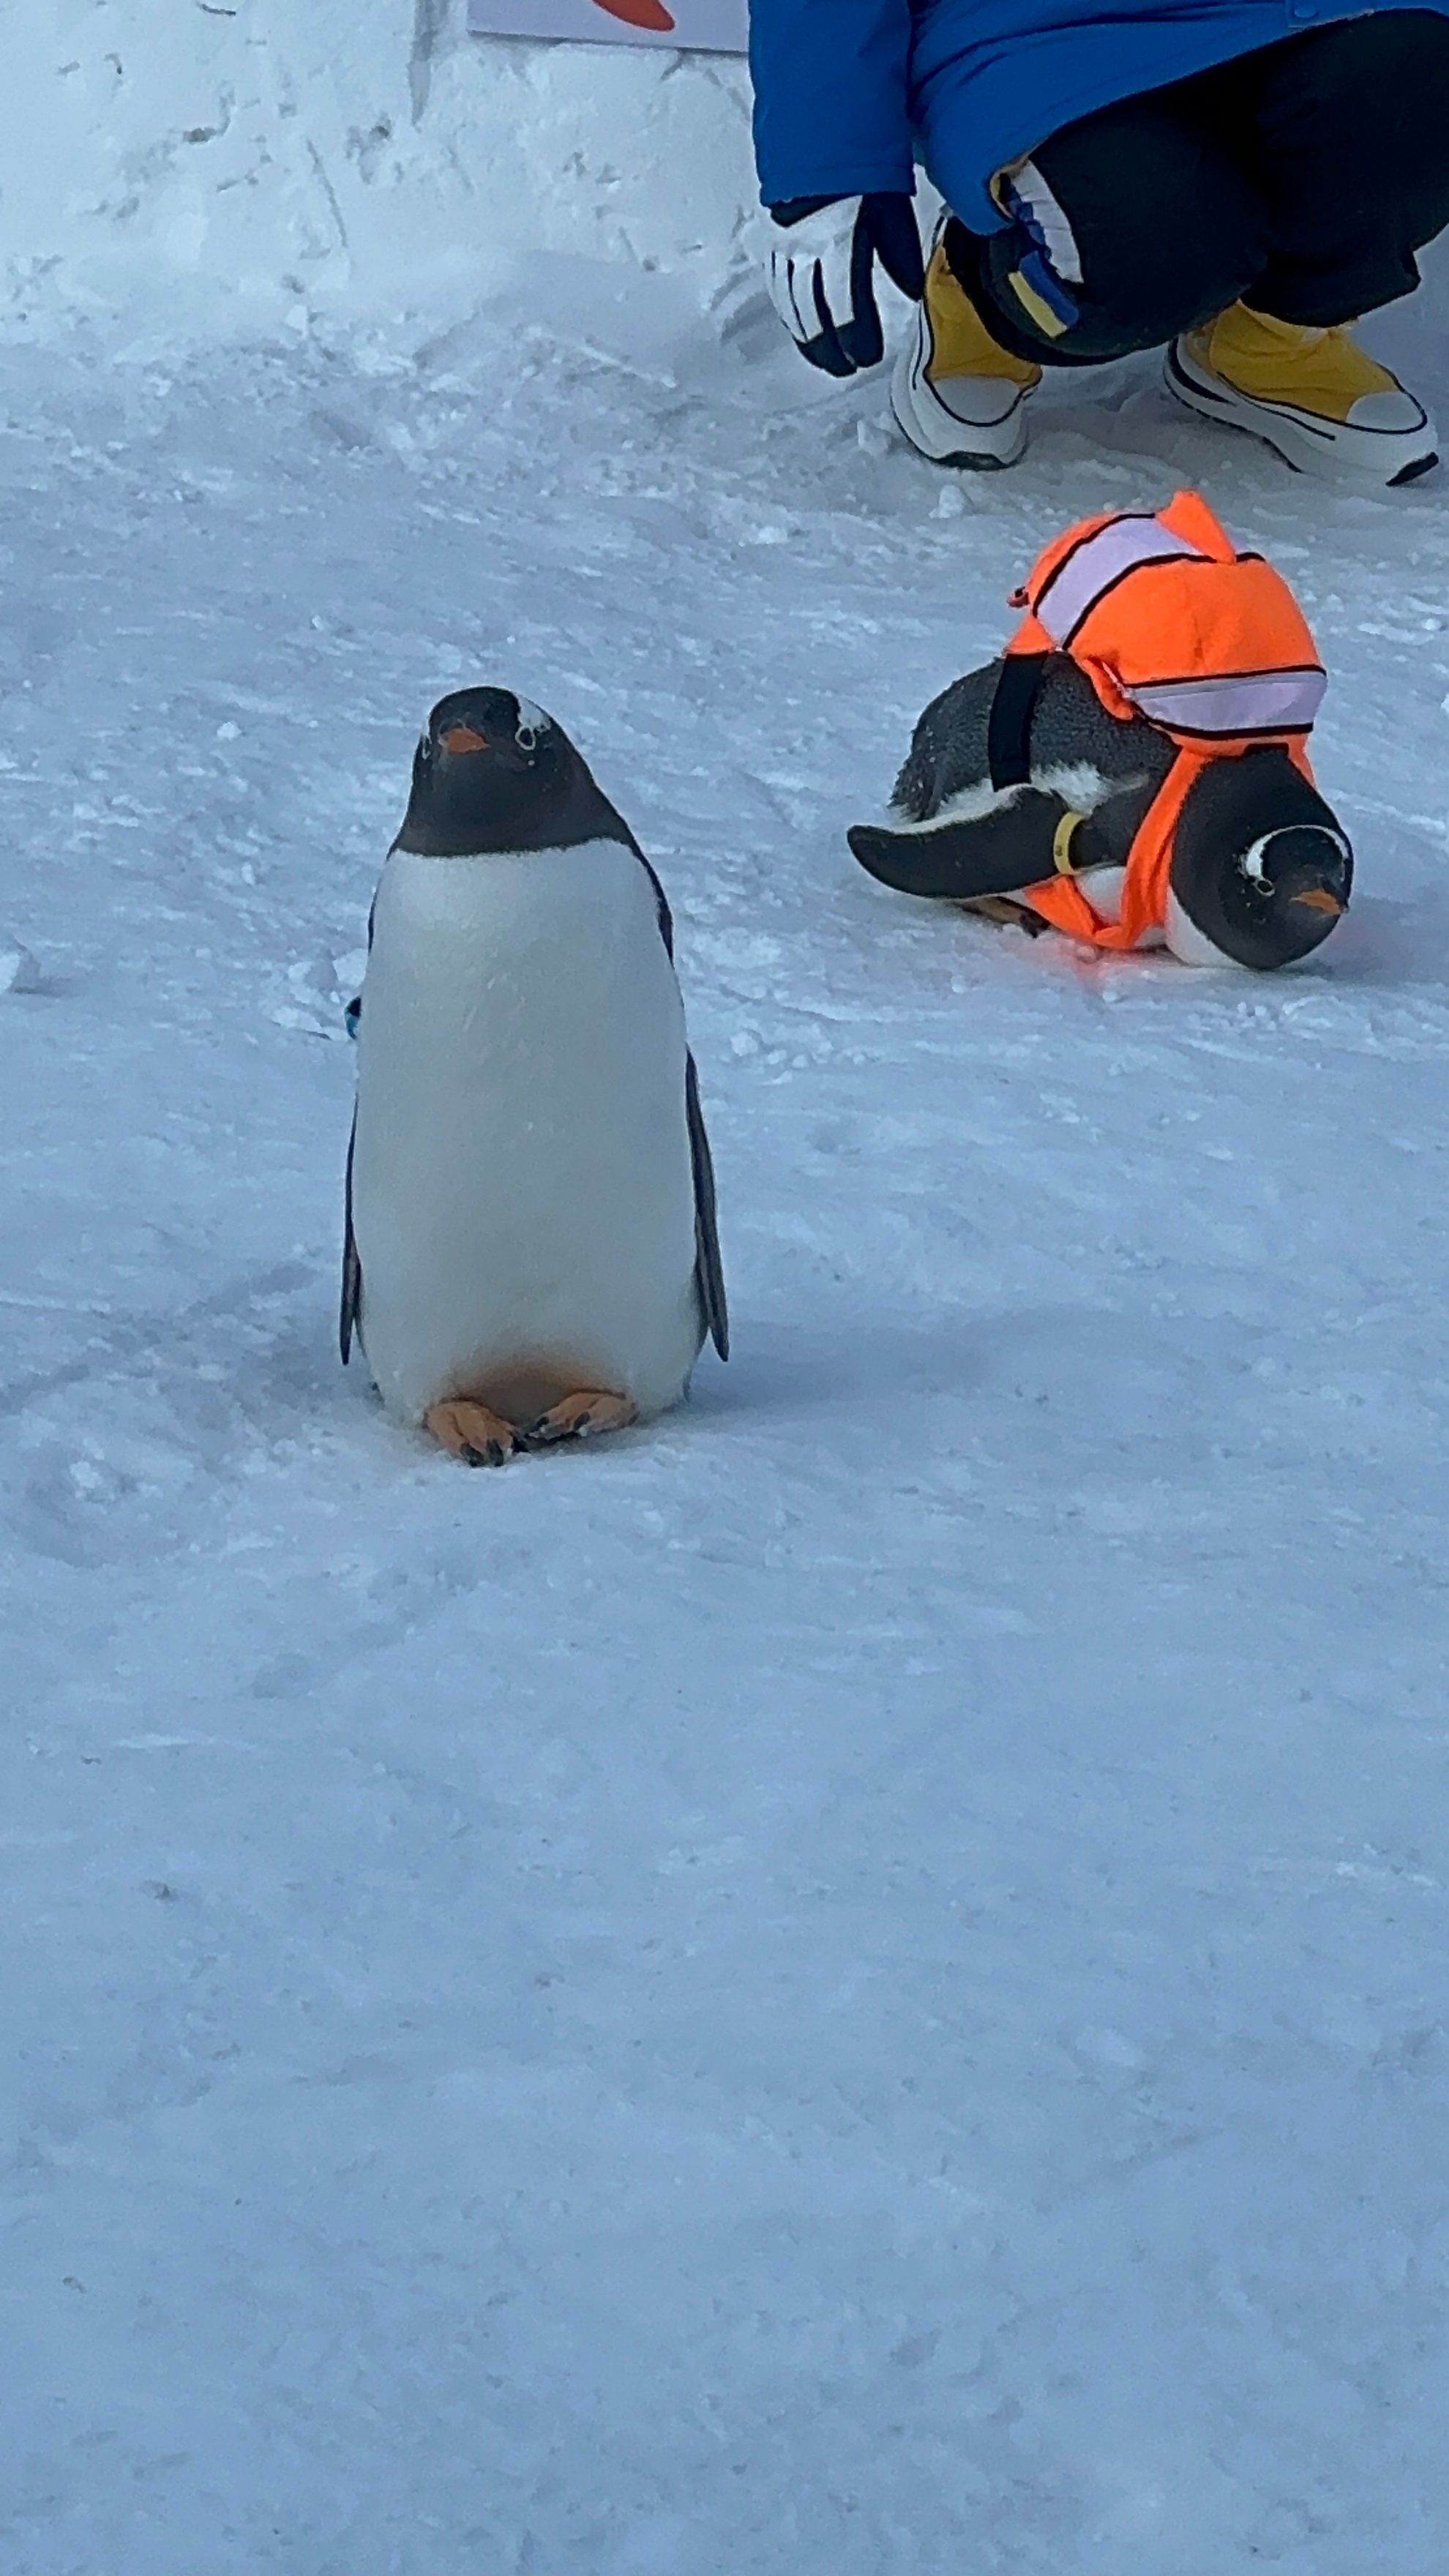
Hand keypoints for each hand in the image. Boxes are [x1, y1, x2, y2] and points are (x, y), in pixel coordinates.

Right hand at [767, 192, 924, 377]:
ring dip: (809, 339)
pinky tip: (801, 331)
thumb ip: (900, 256)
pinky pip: (780, 290)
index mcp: (841, 244)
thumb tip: (912, 295)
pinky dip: (791, 316)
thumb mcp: (892, 211)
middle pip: (816, 314)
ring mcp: (789, 251)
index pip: (848, 306)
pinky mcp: (776, 247)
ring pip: (794, 307)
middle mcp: (810, 251)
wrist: (821, 141)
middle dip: (831, 347)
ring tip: (825, 360)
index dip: (858, 338)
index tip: (869, 356)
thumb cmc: (862, 177)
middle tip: (847, 368)